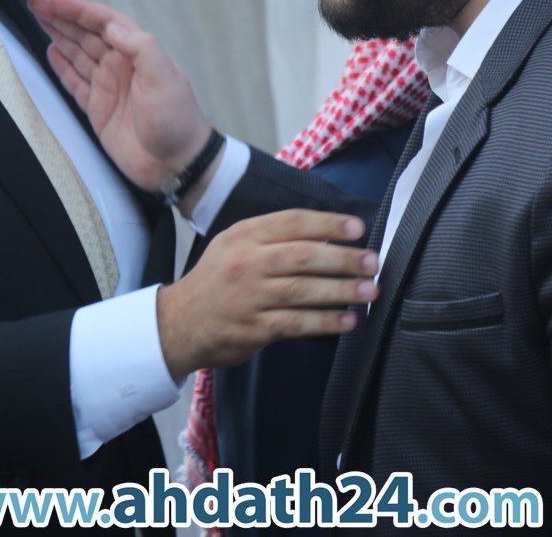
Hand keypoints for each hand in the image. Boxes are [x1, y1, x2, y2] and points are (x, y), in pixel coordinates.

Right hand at [29, 0, 210, 189]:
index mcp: (137, 53)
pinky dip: (63, 67)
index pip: (103, 23)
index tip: (52, 1)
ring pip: (77, 54)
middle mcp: (120, 65)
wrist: (175, 164)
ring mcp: (107, 87)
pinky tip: (51, 52)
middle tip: (34, 3)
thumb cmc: (175, 119)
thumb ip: (140, 47)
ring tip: (38, 20)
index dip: (78, 10)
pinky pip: (75, 83)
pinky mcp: (98, 109)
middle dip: (61, 18)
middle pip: (85, 35)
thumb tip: (111, 25)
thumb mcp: (164, 77)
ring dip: (59, 36)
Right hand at [155, 209, 376, 380]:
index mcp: (245, 236)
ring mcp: (250, 297)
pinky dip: (324, 322)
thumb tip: (326, 236)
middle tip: (372, 262)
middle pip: (303, 256)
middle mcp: (247, 263)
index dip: (328, 224)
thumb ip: (273, 238)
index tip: (357, 229)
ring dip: (342, 290)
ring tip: (369, 291)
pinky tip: (347, 320)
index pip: (292, 223)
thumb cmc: (218, 280)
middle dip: (343, 259)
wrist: (179, 322)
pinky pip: (296, 323)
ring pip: (303, 290)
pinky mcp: (254, 329)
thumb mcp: (236, 245)